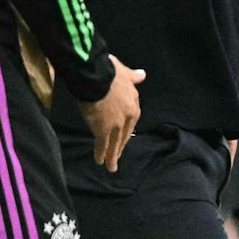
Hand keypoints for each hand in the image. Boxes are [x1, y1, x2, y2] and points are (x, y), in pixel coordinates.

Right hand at [79, 56, 144, 171]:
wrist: (96, 75)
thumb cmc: (108, 71)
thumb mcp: (124, 72)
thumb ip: (133, 76)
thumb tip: (142, 75)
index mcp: (134, 104)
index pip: (131, 121)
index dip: (125, 129)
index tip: (122, 135)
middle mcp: (128, 117)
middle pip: (124, 135)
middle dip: (120, 146)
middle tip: (117, 156)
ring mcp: (116, 125)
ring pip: (115, 143)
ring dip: (113, 156)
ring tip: (111, 167)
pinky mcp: (103, 130)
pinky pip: (102, 145)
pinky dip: (101, 154)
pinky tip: (99, 161)